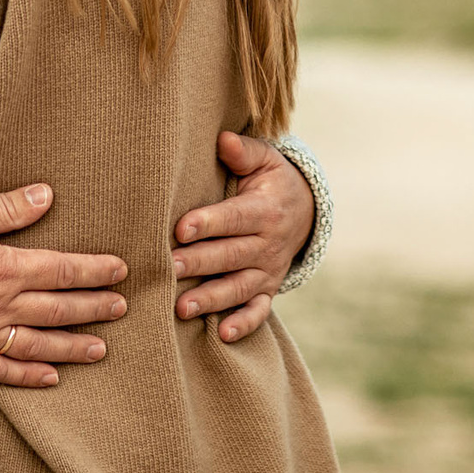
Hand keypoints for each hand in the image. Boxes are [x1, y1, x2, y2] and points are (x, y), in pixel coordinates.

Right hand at [0, 184, 129, 387]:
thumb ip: (8, 208)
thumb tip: (48, 195)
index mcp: (2, 267)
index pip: (61, 270)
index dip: (94, 271)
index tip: (120, 271)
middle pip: (57, 309)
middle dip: (93, 308)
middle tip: (122, 309)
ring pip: (36, 345)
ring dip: (72, 347)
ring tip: (100, 349)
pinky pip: (0, 371)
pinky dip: (28, 377)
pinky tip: (51, 379)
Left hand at [169, 133, 312, 342]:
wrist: (304, 210)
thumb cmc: (270, 180)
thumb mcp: (264, 159)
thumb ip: (243, 151)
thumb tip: (223, 139)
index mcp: (264, 209)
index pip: (235, 218)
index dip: (209, 223)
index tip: (180, 228)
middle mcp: (268, 243)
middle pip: (232, 255)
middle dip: (200, 262)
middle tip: (169, 268)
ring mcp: (268, 269)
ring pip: (239, 287)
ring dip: (212, 298)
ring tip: (182, 307)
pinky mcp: (268, 289)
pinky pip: (259, 310)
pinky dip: (245, 323)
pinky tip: (224, 334)